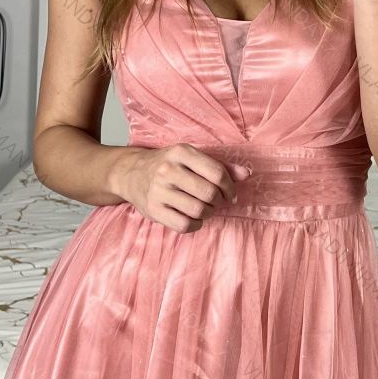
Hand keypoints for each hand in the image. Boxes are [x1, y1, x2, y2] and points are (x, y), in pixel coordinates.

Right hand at [115, 143, 250, 232]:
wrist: (131, 173)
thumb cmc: (168, 165)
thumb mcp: (191, 158)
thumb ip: (220, 166)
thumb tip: (246, 174)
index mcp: (181, 152)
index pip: (217, 173)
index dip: (230, 188)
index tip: (230, 194)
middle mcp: (168, 170)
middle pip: (209, 193)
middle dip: (218, 201)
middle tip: (216, 202)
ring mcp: (159, 191)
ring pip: (198, 210)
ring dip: (207, 213)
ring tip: (204, 209)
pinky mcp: (153, 210)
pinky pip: (184, 225)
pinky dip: (195, 225)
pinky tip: (193, 218)